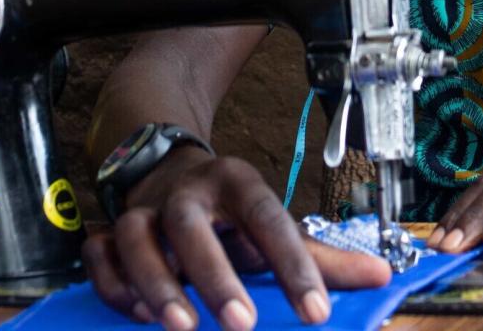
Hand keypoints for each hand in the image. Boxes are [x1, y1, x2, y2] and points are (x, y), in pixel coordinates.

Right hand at [83, 150, 391, 330]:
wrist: (165, 168)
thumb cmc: (229, 213)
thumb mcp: (273, 225)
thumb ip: (321, 258)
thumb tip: (382, 278)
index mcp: (236, 183)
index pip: (268, 218)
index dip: (293, 264)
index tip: (317, 313)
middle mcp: (187, 192)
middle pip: (191, 223)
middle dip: (214, 274)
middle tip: (243, 325)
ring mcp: (143, 209)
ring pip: (134, 236)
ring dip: (156, 282)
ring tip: (181, 328)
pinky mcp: (110, 229)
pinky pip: (100, 254)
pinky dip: (114, 284)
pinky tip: (137, 315)